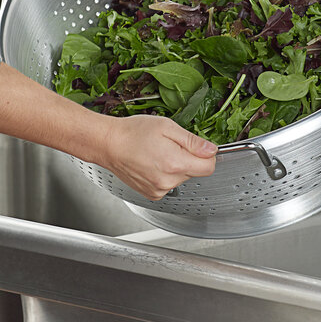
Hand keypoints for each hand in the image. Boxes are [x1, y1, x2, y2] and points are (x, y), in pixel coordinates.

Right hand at [100, 114, 217, 200]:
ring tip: (158, 153)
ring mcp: (159, 190)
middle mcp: (168, 181)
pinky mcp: (152, 194)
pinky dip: (165, 174)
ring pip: (182, 178)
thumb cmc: (133, 132)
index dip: (207, 154)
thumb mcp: (167, 127)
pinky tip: (152, 163)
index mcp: (175, 163)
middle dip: (188, 158)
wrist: (109, 144)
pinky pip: (169, 184)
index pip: (209, 167)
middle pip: (195, 172)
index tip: (198, 147)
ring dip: (176, 166)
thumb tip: (211, 150)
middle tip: (170, 145)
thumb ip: (192, 141)